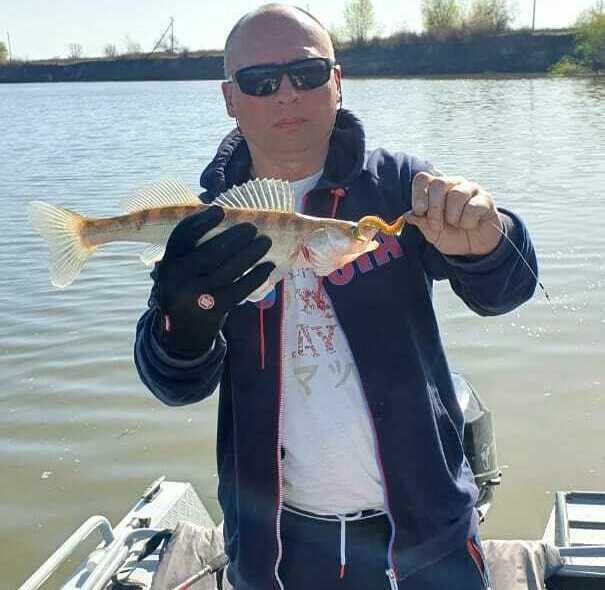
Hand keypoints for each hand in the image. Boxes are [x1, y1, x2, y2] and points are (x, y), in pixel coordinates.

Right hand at [156, 206, 273, 358]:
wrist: (182, 334)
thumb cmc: (187, 290)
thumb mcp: (180, 270)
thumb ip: (193, 249)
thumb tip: (227, 220)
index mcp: (169, 262)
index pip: (183, 236)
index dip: (201, 221)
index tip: (220, 211)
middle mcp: (179, 279)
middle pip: (211, 252)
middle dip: (236, 237)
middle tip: (252, 228)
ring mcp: (197, 296)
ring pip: (230, 269)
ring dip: (251, 253)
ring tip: (265, 242)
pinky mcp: (214, 310)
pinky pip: (240, 289)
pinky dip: (256, 276)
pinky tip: (267, 267)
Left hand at [403, 172, 502, 255]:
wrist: (475, 247)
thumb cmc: (452, 235)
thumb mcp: (433, 234)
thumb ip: (421, 223)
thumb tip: (408, 215)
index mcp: (436, 190)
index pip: (422, 179)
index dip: (418, 195)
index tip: (420, 212)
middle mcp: (453, 184)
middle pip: (439, 183)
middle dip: (434, 208)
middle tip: (437, 225)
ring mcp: (470, 189)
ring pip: (456, 195)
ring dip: (452, 217)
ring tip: (456, 225)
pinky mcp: (486, 199)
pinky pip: (472, 207)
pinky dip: (468, 222)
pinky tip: (471, 224)